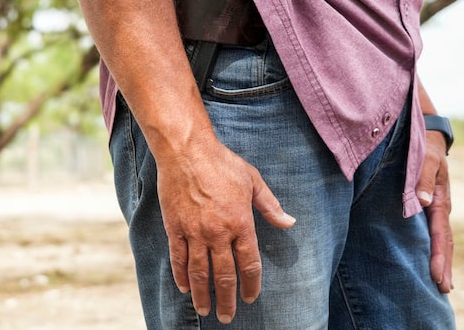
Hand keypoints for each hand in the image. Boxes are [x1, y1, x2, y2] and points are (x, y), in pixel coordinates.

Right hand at [156, 137, 295, 323]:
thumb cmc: (221, 162)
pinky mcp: (174, 227)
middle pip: (223, 275)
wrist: (186, 151)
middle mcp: (217, 233)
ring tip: (205, 310)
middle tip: (227, 316)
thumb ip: (270, 205)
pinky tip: (185, 287)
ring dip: (203, 294)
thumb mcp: (252, 180)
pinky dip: (181, 275)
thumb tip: (289, 222)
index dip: (251, 284)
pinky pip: (178, 257)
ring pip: (199, 272)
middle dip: (227, 299)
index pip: (248, 263)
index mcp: (240, 223)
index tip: (251, 297)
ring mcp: (194, 231)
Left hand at [416, 131, 453, 292]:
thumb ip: (423, 179)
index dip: (439, 255)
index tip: (437, 274)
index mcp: (440, 200)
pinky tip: (432, 259)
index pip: (440, 233)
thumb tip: (422, 202)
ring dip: (441, 259)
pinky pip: (433, 230)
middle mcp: (440, 207)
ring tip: (442, 283)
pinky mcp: (429, 205)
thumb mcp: (425, 159)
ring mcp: (436, 208)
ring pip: (441, 238)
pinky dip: (435, 247)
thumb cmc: (424, 148)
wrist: (429, 138)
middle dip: (444, 265)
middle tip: (444, 288)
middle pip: (445, 242)